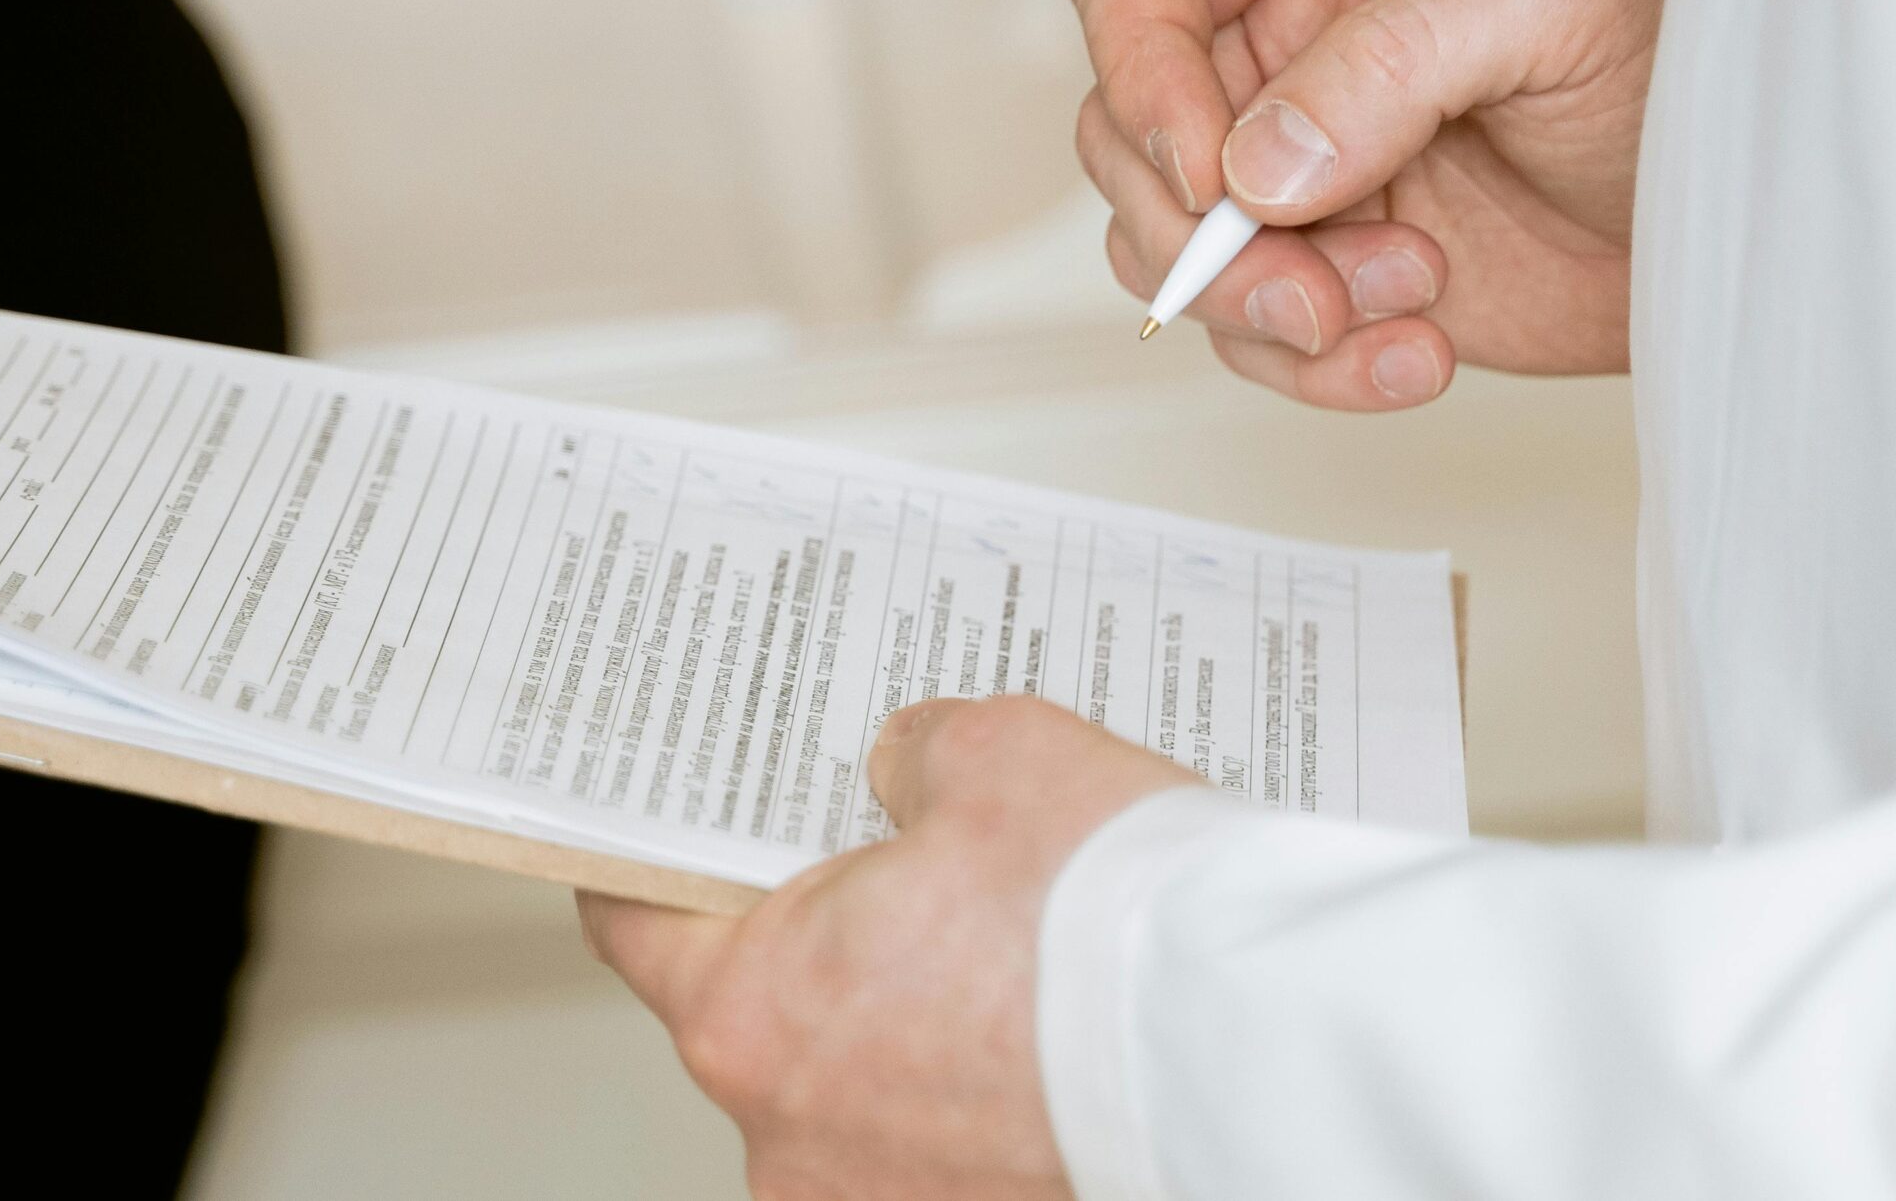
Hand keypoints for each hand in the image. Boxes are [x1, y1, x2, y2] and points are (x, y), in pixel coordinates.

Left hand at [580, 696, 1199, 1200]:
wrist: (1257, 1059)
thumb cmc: (1111, 920)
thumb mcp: (998, 755)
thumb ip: (918, 756)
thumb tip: (907, 772)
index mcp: (754, 1011)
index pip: (639, 924)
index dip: (655, 859)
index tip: (661, 832)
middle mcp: (795, 1140)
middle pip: (776, 1008)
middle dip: (841, 935)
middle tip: (924, 865)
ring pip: (873, 1083)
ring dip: (927, 1021)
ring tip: (1028, 948)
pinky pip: (953, 1140)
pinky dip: (993, 1087)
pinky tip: (1066, 1023)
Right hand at [1066, 0, 1669, 402]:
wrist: (1736, 207)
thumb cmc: (1668, 57)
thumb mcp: (1549, 7)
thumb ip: (1393, 61)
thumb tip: (1260, 161)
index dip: (1135, 61)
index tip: (1207, 163)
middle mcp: (1276, 41)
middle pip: (1125, 130)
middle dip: (1204, 232)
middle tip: (1310, 285)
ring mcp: (1289, 164)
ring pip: (1166, 246)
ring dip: (1268, 305)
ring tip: (1411, 298)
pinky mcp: (1321, 267)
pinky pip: (1247, 333)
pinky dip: (1318, 366)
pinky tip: (1419, 349)